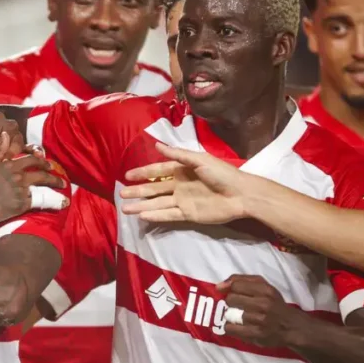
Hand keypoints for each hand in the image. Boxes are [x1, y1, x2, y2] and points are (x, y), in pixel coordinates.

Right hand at [0, 144, 67, 228]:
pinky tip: (58, 203)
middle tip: (60, 179)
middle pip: (41, 173)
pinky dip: (50, 201)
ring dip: (55, 186)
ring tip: (62, 188)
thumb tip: (5, 135)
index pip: (31, 159)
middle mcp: (18, 176)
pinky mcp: (22, 204)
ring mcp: (21, 190)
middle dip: (53, 175)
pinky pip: (39, 201)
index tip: (47, 165)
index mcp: (10, 165)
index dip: (41, 161)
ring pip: (43, 186)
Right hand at [119, 143, 248, 223]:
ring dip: (142, 206)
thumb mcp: (199, 159)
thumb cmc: (222, 173)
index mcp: (182, 170)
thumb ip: (177, 155)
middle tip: (122, 194)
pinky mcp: (188, 214)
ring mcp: (183, 200)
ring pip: (157, 203)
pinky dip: (156, 216)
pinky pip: (168, 215)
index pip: (157, 171)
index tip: (127, 176)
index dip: (142, 173)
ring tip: (125, 209)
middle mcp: (179, 185)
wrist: (241, 194)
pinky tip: (143, 216)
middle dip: (138, 191)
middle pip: (154, 188)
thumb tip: (157, 145)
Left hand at [218, 275, 303, 347]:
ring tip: (241, 317)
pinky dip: (231, 328)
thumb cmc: (274, 304)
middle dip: (232, 303)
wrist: (293, 327)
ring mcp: (260, 320)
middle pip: (231, 299)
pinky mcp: (257, 334)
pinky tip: (238, 326)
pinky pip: (231, 328)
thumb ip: (240, 280)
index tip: (233, 294)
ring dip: (232, 316)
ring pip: (230, 314)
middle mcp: (264, 304)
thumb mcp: (263, 286)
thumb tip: (218, 286)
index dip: (231, 289)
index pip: (236, 285)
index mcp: (265, 290)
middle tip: (239, 307)